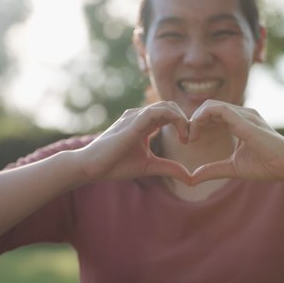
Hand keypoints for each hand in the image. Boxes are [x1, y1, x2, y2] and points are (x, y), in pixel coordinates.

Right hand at [76, 101, 192, 184]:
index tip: (188, 141)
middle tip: (190, 138)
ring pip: (165, 106)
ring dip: (181, 119)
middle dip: (184, 119)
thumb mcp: (150, 166)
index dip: (182, 123)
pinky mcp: (132, 122)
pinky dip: (173, 118)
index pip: (169, 113)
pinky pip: (156, 111)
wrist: (92, 167)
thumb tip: (191, 178)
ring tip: (186, 137)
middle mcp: (140, 116)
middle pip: (170, 106)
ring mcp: (135, 116)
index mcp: (144, 124)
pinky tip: (179, 134)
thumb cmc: (116, 165)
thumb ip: (170, 168)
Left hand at [188, 100, 283, 183]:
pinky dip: (204, 117)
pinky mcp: (246, 121)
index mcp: (239, 122)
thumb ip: (213, 170)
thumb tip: (192, 178)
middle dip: (193, 120)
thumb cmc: (266, 166)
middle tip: (187, 139)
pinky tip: (197, 133)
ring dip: (196, 119)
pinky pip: (221, 110)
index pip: (211, 113)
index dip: (196, 123)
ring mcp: (244, 115)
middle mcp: (241, 114)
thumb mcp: (233, 168)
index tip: (190, 140)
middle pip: (208, 106)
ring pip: (211, 105)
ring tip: (191, 137)